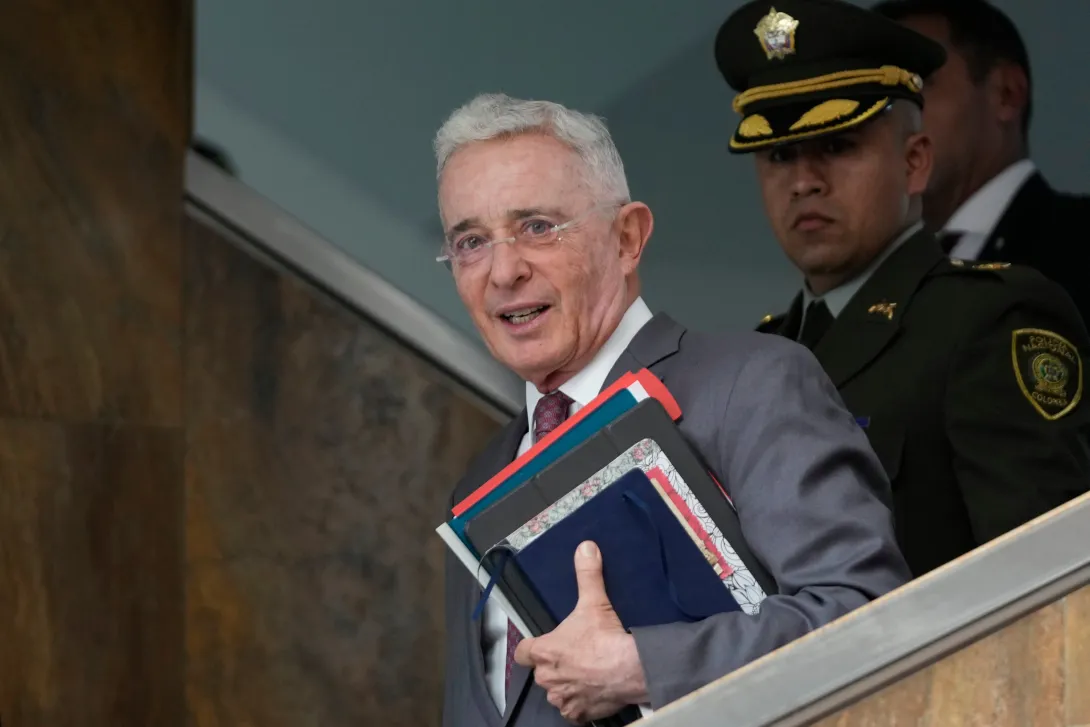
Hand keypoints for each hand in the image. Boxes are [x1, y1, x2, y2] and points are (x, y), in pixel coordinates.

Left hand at [514, 541, 648, 722]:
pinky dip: (580, 703)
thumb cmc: (605, 638)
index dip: (531, 647)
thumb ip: (587, 573)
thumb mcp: (594, 601)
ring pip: (557, 691)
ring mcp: (561, 698)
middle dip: (555, 665)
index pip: (522, 652)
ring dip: (567, 685)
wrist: (629, 670)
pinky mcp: (577, 713)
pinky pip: (572, 710)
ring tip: (586, 673)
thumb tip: (585, 546)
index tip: (543, 644)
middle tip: (575, 656)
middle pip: (542, 672)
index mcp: (543, 651)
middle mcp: (546, 678)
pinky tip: (593, 691)